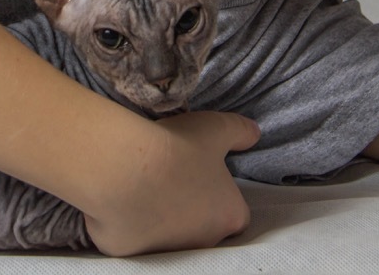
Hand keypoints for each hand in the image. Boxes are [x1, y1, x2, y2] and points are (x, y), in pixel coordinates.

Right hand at [84, 111, 259, 255]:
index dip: (223, 196)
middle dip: (194, 209)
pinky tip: (124, 198)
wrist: (126, 169)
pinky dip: (133, 222)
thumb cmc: (178, 149)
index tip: (206, 178)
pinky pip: (137, 237)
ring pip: (172, 237)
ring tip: (147, 185)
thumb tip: (254, 134)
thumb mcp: (217, 127)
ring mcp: (169, 250)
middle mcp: (205, 241)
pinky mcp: (134, 252)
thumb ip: (240, 131)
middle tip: (175, 179)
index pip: (237, 214)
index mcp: (230, 215)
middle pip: (206, 228)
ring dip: (164, 217)